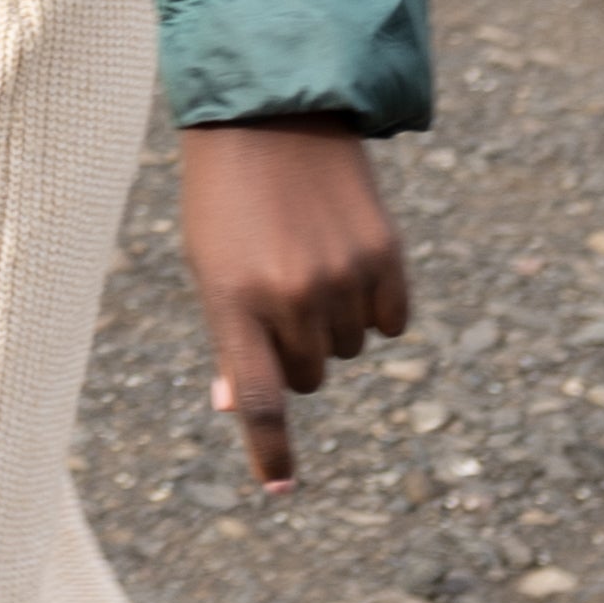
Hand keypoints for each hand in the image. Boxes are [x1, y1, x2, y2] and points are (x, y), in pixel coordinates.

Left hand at [176, 119, 410, 492]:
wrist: (272, 113)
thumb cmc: (228, 199)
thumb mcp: (210, 265)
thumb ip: (229, 338)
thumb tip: (233, 409)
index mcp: (233, 300)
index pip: (256, 397)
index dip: (268, 449)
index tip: (279, 490)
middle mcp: (291, 296)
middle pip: (308, 377)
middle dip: (294, 351)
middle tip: (276, 293)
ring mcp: (341, 277)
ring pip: (350, 350)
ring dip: (334, 324)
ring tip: (307, 260)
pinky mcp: (386, 257)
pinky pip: (393, 323)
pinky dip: (376, 306)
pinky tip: (350, 259)